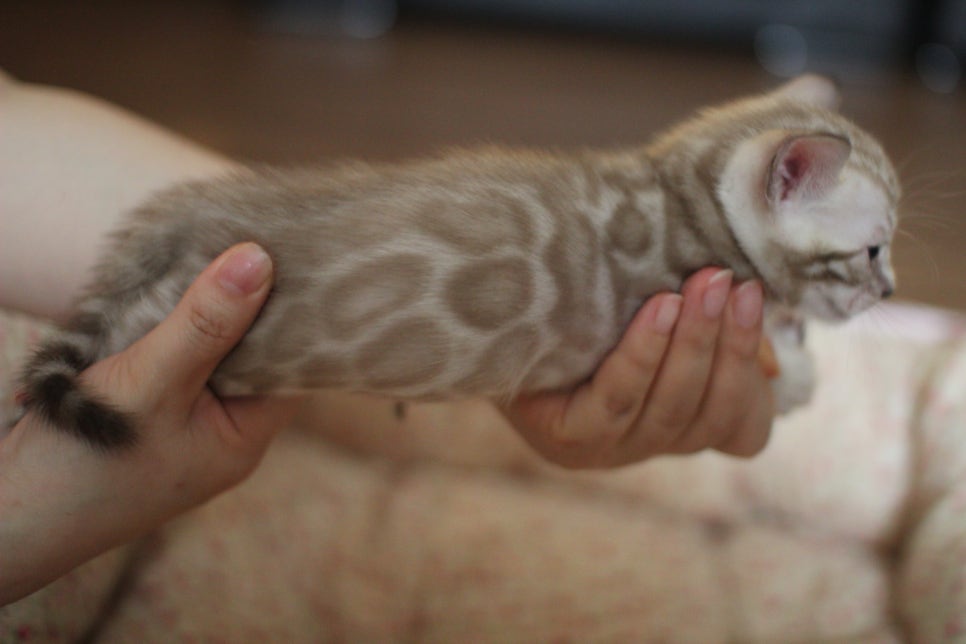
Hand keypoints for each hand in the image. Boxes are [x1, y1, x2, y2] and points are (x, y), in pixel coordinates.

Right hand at [0, 243, 299, 604]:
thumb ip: (206, 323)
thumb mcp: (152, 382)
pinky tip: (158, 290)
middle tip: (239, 240)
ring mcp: (183, 419)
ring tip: (201, 252)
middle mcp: (222, 429)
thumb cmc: (83, 465)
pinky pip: (169, 355)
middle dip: (240, 302)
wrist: (4, 519)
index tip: (289, 253)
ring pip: (206, 348)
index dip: (291, 310)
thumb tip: (260, 260)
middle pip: (249, 350)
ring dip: (196, 308)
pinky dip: (163, 324)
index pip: (291, 362)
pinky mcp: (145, 408)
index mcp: (244, 435)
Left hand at [504, 268, 774, 468]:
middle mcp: (647, 445)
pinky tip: (658, 309)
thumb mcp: (648, 312)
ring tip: (702, 286)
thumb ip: (703, 324)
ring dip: (694, 344)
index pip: (741, 426)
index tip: (753, 295)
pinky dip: (643, 355)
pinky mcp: (564, 439)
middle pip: (708, 412)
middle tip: (733, 281)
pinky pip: (616, 400)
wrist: (491, 314)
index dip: (754, 367)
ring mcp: (606, 450)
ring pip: (669, 407)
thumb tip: (762, 336)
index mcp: (679, 426)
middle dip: (728, 343)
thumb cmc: (581, 310)